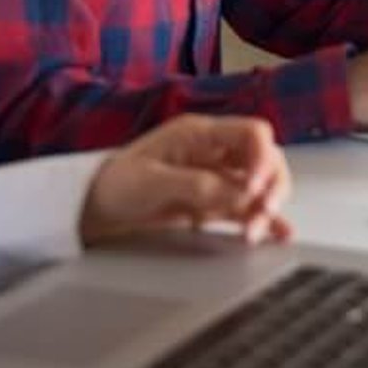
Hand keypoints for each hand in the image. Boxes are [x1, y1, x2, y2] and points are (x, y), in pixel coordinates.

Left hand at [80, 115, 292, 246]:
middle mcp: (214, 152)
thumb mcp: (152, 182)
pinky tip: (275, 234)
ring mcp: (215, 178)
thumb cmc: (115, 185)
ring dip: (265, 208)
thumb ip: (198, 185)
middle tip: (263, 210)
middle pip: (265, 159)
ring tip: (254, 233)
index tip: (254, 187)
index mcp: (200, 135)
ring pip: (260, 186)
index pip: (252, 134)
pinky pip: (246, 208)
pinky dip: (263, 220)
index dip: (262, 158)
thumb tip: (240, 193)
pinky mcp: (212, 203)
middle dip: (271, 185)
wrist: (92, 209)